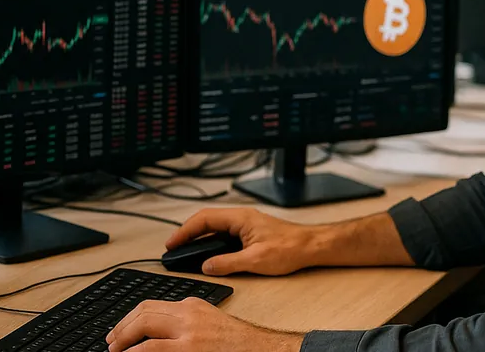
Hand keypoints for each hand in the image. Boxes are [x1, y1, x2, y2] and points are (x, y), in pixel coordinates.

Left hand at [105, 297, 302, 351]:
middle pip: (143, 312)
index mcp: (192, 305)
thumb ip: (186, 324)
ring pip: (144, 326)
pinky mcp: (190, 349)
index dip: (130, 318)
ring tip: (115, 351)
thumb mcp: (211, 324)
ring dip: (123, 340)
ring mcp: (189, 332)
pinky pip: (152, 348)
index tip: (120, 330)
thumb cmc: (239, 344)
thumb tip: (157, 337)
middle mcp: (188, 314)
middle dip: (121, 327)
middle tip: (111, 342)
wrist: (264, 350)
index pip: (151, 305)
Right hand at [166, 208, 319, 275]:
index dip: (185, 231)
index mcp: (240, 218)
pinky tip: (208, 254)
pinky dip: (212, 243)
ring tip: (186, 251)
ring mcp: (246, 225)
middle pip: (206, 221)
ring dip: (199, 238)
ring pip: (215, 228)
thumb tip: (207, 266)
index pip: (204, 220)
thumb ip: (227, 263)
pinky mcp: (250, 233)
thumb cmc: (290, 248)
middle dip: (187, 233)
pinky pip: (224, 235)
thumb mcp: (255, 260)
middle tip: (173, 247)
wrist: (312, 247)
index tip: (172, 243)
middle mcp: (241, 218)